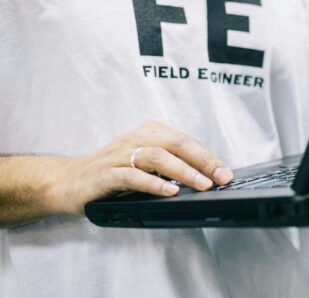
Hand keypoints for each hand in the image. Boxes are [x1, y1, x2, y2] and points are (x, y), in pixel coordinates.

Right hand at [45, 121, 232, 215]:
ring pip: (158, 157)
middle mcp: (136, 139)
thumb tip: (208, 176)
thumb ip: (171, 164)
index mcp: (149, 132)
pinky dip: (153, 184)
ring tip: (201, 185)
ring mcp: (119, 156)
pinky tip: (169, 192)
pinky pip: (133, 177)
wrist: (67, 180)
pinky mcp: (105, 175)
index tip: (226, 173)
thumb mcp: (145, 162)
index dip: (209, 157)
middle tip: (220, 178)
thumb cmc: (112, 171)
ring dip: (183, 171)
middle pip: (176, 144)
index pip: (186, 141)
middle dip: (202, 161)